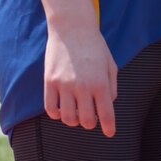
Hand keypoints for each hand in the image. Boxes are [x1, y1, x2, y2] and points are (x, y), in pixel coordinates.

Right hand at [43, 21, 117, 135]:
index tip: (109, 133)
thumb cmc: (95, 46)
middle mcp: (83, 87)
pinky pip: (50, 109)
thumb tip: (107, 106)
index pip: (106, 114)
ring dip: (73, 120)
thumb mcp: (111, 65)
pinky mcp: (49, 81)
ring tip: (75, 111)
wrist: (72, 27)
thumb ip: (111, 87)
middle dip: (90, 123)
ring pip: (67, 118)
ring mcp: (64, 85)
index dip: (108, 128)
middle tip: (90, 117)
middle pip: (86, 121)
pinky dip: (56, 114)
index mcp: (101, 83)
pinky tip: (61, 108)